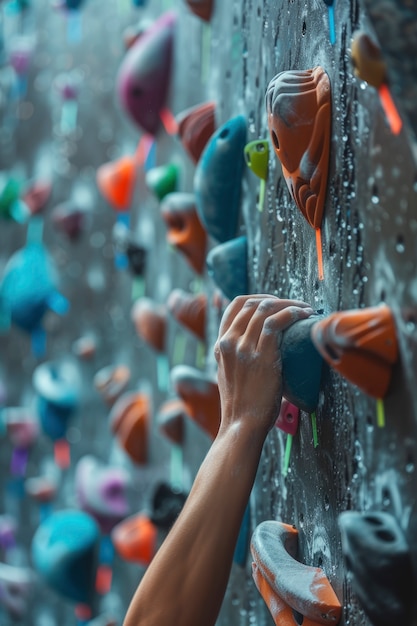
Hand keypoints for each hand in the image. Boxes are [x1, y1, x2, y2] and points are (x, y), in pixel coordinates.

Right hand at [214, 295, 313, 435]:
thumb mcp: (229, 374)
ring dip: (289, 304)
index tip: (274, 302)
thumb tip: (260, 346)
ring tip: (305, 309)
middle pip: (252, 304)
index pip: (235, 306)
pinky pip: (276, 323)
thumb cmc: (242, 405)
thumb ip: (237, 357)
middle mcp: (229, 343)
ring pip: (265, 309)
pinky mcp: (261, 357)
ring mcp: (243, 349)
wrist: (241, 425)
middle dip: (277, 299)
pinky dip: (292, 313)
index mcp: (220, 345)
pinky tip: (304, 315)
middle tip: (295, 305)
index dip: (257, 297)